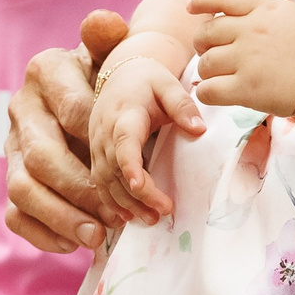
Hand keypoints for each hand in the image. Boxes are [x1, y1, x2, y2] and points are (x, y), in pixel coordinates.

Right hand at [6, 42, 116, 251]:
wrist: (91, 94)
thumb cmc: (108, 77)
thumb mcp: (111, 53)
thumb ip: (107, 38)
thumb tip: (106, 22)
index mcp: (44, 72)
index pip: (71, 110)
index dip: (102, 143)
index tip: (134, 168)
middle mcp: (20, 109)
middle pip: (41, 157)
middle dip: (81, 190)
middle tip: (118, 213)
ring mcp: (12, 148)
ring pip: (22, 189)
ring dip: (60, 216)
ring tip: (98, 236)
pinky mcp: (14, 179)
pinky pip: (15, 214)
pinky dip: (42, 233)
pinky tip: (74, 243)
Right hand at [87, 50, 204, 224]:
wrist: (120, 75)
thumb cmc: (148, 81)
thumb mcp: (168, 85)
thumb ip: (183, 105)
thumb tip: (199, 129)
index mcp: (124, 115)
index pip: (123, 144)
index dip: (129, 166)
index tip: (140, 185)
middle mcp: (104, 134)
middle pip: (115, 170)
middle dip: (137, 195)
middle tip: (165, 211)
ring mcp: (97, 147)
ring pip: (106, 182)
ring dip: (126, 204)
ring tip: (152, 219)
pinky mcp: (96, 157)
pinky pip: (99, 184)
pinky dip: (111, 203)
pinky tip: (128, 218)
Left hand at [188, 0, 294, 116]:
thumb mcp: (289, 14)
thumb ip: (260, 9)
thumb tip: (228, 11)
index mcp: (264, 8)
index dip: (202, 0)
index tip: (191, 7)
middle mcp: (252, 30)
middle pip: (207, 32)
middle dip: (202, 43)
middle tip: (210, 52)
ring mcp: (248, 59)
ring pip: (205, 62)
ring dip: (206, 70)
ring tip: (218, 76)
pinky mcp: (246, 89)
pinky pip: (208, 89)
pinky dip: (206, 92)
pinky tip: (216, 93)